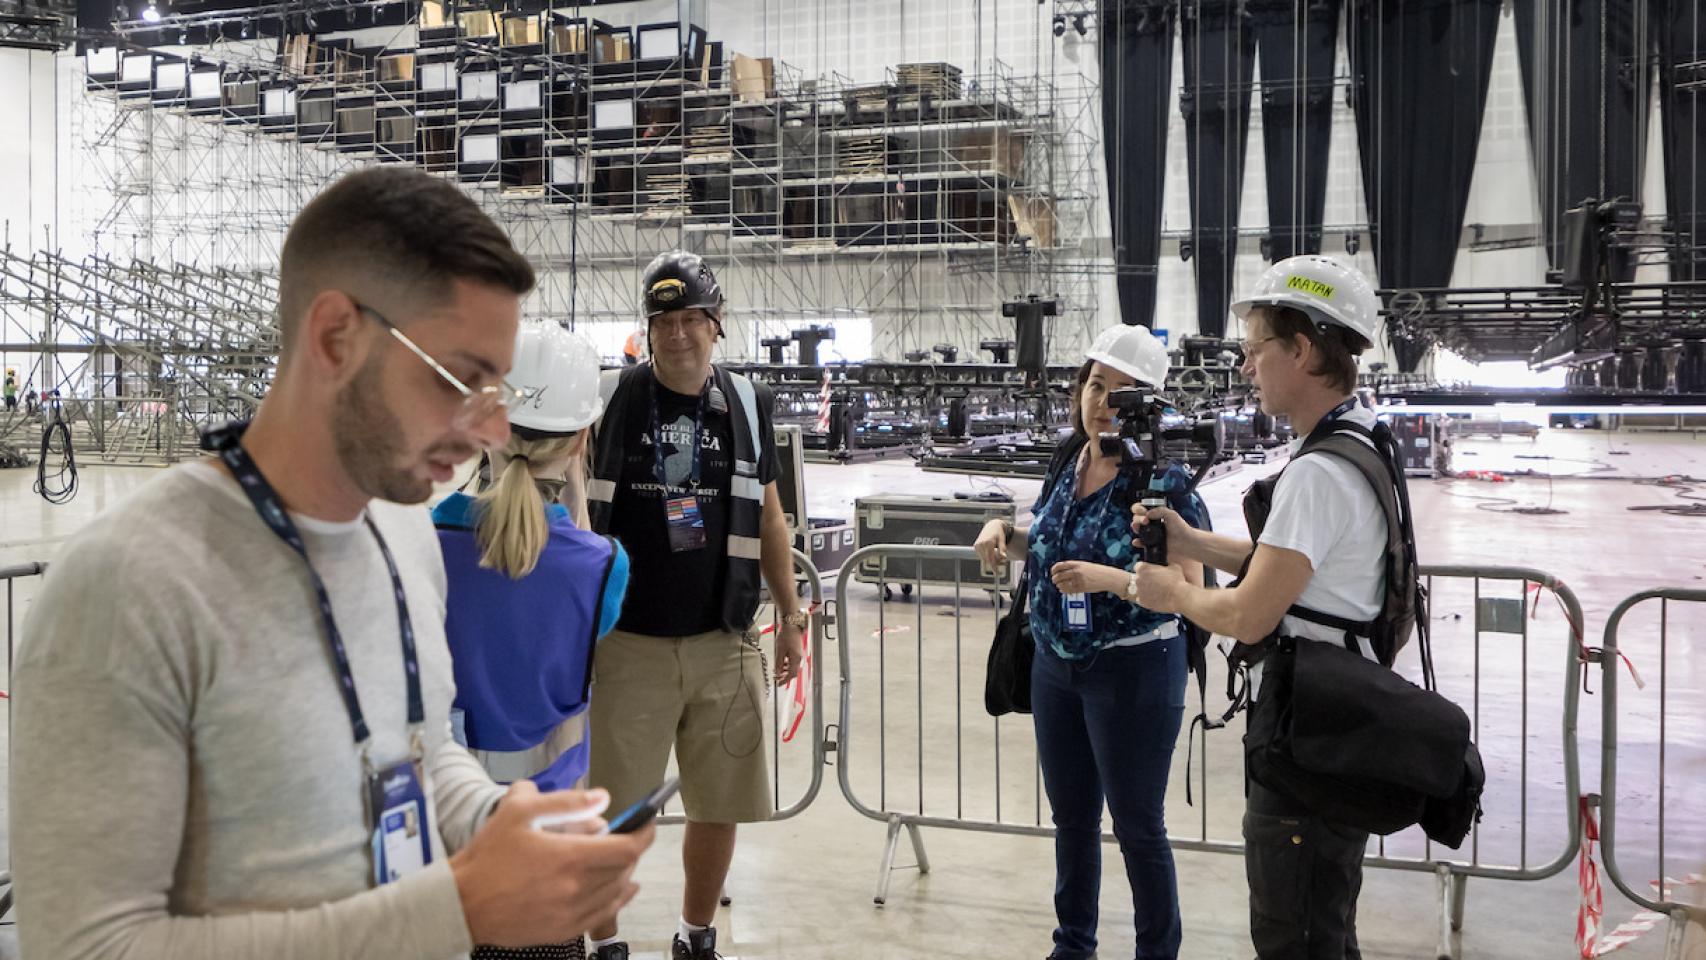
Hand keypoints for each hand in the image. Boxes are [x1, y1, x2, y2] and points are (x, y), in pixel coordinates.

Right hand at [452, 781, 653, 947]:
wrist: (462, 903)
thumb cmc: (488, 856)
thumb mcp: (520, 812)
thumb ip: (565, 802)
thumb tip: (602, 797)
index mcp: (570, 857)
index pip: (627, 847)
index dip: (644, 833)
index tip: (647, 822)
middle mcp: (577, 888)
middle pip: (625, 869)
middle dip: (631, 849)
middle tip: (626, 835)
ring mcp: (571, 912)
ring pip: (616, 892)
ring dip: (624, 873)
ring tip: (618, 859)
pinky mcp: (563, 930)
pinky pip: (603, 915)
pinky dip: (617, 899)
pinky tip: (622, 889)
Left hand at [773, 618, 805, 685]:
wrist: (792, 626)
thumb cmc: (786, 636)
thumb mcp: (779, 651)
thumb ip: (778, 664)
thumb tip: (777, 674)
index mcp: (796, 659)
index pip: (791, 675)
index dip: (784, 680)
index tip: (778, 684)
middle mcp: (799, 659)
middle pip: (793, 673)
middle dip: (784, 677)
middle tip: (776, 679)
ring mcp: (799, 656)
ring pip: (792, 668)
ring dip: (785, 671)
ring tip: (776, 671)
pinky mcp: (797, 653)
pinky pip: (793, 663)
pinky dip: (786, 666)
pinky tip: (781, 664)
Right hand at [973, 519, 1008, 571]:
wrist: (992, 525)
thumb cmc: (999, 533)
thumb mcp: (1002, 540)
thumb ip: (1002, 549)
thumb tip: (1004, 557)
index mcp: (988, 542)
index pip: (990, 558)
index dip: (994, 566)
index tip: (997, 573)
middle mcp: (981, 544)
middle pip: (987, 559)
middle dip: (995, 563)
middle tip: (1004, 563)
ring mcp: (977, 545)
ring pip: (984, 559)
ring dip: (991, 561)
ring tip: (999, 558)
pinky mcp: (975, 546)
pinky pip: (982, 555)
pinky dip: (987, 557)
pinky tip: (993, 554)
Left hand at [1049, 560, 1127, 596]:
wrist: (1108, 577)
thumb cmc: (1097, 571)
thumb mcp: (1085, 565)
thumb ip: (1074, 567)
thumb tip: (1062, 571)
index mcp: (1077, 564)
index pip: (1061, 565)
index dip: (1054, 569)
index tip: (1052, 572)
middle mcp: (1077, 571)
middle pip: (1059, 576)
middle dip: (1055, 579)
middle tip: (1054, 580)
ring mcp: (1079, 580)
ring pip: (1063, 584)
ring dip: (1059, 586)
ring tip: (1059, 586)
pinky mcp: (1082, 588)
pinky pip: (1069, 590)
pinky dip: (1064, 591)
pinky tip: (1064, 590)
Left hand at [1130, 561, 1187, 613]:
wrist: (1180, 597)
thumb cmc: (1177, 580)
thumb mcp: (1173, 566)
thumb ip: (1166, 565)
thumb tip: (1167, 565)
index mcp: (1143, 568)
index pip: (1138, 567)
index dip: (1144, 569)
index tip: (1150, 572)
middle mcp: (1138, 579)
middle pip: (1138, 578)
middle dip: (1144, 580)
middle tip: (1155, 583)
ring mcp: (1139, 591)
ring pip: (1139, 590)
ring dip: (1145, 590)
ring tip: (1157, 592)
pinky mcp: (1142, 602)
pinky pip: (1142, 599)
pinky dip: (1147, 599)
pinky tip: (1156, 599)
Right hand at [1131, 502, 1191, 557]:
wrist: (1187, 543)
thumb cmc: (1181, 528)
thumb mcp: (1172, 515)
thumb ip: (1160, 510)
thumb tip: (1147, 513)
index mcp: (1154, 515)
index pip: (1141, 509)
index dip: (1138, 508)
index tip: (1143, 510)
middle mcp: (1150, 524)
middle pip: (1136, 518)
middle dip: (1138, 518)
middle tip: (1145, 520)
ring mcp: (1149, 534)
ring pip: (1136, 529)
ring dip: (1135, 527)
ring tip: (1138, 528)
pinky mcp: (1150, 545)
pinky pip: (1140, 543)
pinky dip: (1137, 542)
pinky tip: (1137, 541)